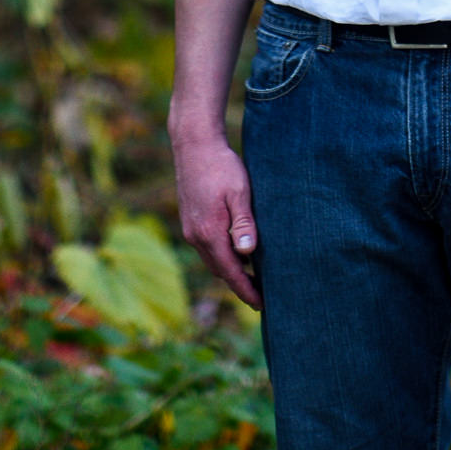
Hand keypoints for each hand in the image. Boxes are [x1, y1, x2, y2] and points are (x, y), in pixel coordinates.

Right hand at [172, 131, 259, 307]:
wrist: (194, 144)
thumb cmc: (221, 165)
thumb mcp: (239, 192)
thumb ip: (244, 223)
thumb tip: (248, 255)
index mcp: (210, 233)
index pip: (230, 272)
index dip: (246, 290)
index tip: (261, 305)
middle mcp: (196, 236)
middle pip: (220, 270)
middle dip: (239, 284)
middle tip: (260, 295)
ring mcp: (190, 228)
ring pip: (212, 259)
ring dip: (230, 269)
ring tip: (251, 276)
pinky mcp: (189, 219)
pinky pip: (207, 247)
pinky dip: (221, 255)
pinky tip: (235, 251)